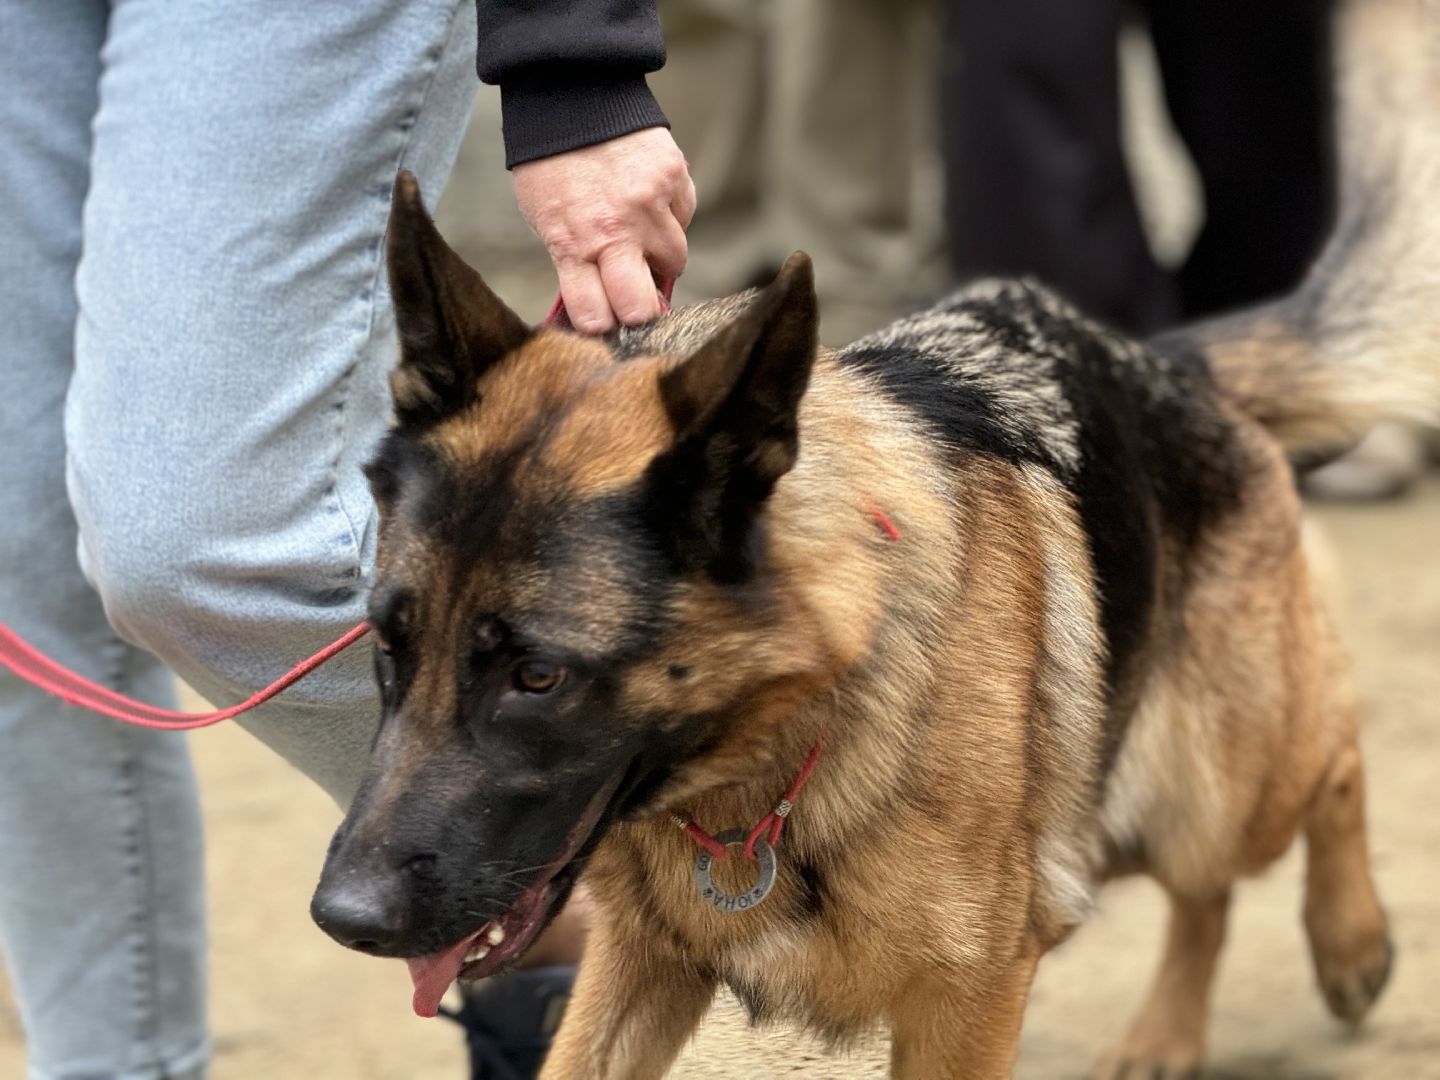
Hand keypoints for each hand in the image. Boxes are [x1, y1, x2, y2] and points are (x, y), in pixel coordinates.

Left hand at [513, 127, 695, 333]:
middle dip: (639, 310)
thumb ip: (573, 259)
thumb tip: (599, 299)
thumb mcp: (545, 218)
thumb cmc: (551, 164)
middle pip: (640, 307)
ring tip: (640, 234)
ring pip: (675, 261)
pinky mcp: (674, 178)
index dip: (602, 324)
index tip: (605, 319)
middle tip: (636, 301)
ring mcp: (649, 205)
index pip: (594, 315)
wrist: (570, 96)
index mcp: (572, 244)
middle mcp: (614, 230)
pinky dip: (671, 216)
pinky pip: (684, 216)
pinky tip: (649, 198)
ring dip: (660, 256)